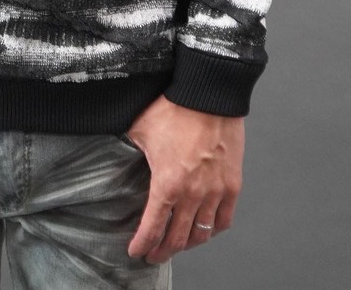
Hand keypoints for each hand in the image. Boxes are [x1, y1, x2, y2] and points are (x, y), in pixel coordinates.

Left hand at [125, 95, 243, 264]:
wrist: (209, 95)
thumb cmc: (173, 108)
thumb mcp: (139, 128)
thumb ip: (129, 147)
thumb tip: (117, 149)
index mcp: (167, 183)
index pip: (153, 227)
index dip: (142, 244)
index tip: (136, 252)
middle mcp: (192, 194)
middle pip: (177, 238)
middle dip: (163, 251)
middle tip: (154, 255)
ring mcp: (215, 192)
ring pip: (202, 234)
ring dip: (187, 244)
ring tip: (177, 246)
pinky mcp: (232, 185)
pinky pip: (224, 219)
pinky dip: (213, 230)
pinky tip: (204, 230)